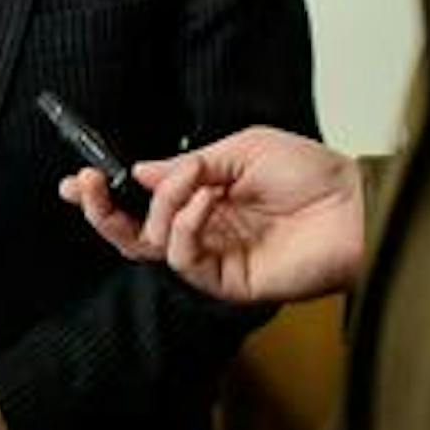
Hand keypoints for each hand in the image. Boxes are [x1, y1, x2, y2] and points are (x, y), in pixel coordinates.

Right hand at [60, 125, 363, 302]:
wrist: (354, 205)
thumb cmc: (310, 174)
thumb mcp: (241, 148)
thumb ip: (188, 163)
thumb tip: (140, 171)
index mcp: (203, 199)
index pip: (142, 203)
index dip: (105, 195)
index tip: (75, 180)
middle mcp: (202, 231)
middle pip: (133, 234)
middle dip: (101, 211)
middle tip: (86, 187)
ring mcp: (214, 257)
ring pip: (150, 246)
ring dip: (159, 207)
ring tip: (189, 181)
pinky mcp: (227, 281)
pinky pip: (184, 259)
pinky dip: (184, 226)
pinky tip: (207, 201)